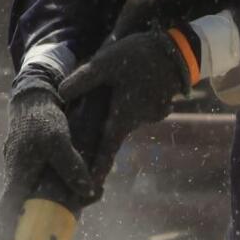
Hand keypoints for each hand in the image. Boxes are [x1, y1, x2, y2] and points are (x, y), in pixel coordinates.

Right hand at [0, 85, 97, 239]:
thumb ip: (72, 167)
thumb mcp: (59, 141)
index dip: (4, 227)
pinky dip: (61, 193)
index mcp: (18, 172)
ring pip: (38, 197)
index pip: (6, 206)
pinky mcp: (36, 167)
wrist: (36, 98)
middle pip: (22, 208)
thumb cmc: (43, 118)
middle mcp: (19, 175)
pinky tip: (83, 192)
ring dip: (54, 209)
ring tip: (76, 213)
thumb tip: (89, 192)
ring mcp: (26, 172)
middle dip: (32, 227)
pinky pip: (46, 186)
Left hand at [59, 30, 195, 182]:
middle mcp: (138, 121)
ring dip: (119, 109)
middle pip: (114, 131)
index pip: (107, 150)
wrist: (178, 49)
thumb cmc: (139, 56)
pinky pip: (141, 109)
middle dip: (103, 130)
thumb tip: (60, 94)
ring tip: (114, 94)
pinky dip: (133, 101)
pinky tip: (131, 85)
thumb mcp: (105, 63)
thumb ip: (83, 80)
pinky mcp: (160, 106)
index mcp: (123, 116)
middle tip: (90, 129)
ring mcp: (152, 115)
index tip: (91, 190)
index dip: (97, 170)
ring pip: (128, 117)